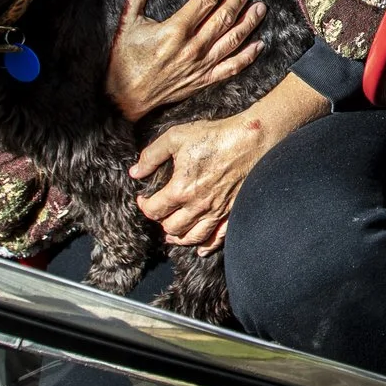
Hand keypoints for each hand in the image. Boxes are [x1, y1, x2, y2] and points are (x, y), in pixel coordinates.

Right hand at [107, 0, 266, 119]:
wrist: (125, 97)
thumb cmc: (126, 58)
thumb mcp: (128, 21)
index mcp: (175, 30)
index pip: (204, 1)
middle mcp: (192, 47)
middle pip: (223, 17)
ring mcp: (201, 65)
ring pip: (233, 40)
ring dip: (249, 22)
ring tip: (260, 7)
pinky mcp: (204, 80)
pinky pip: (232, 67)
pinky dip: (248, 56)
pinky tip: (259, 44)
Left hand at [131, 72, 330, 249]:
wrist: (251, 139)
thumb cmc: (214, 136)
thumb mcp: (176, 137)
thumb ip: (151, 155)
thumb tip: (135, 172)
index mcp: (180, 189)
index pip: (154, 210)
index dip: (144, 206)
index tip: (143, 199)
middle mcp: (198, 205)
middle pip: (171, 227)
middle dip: (160, 222)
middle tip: (159, 213)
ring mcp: (217, 211)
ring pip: (192, 237)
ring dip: (179, 238)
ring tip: (172, 235)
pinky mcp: (232, 211)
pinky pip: (218, 237)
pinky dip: (207, 246)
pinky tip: (200, 250)